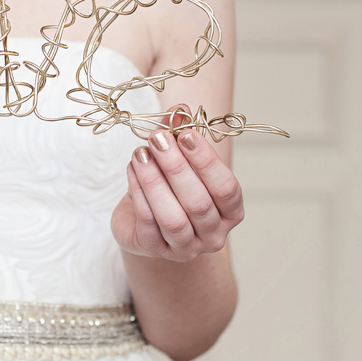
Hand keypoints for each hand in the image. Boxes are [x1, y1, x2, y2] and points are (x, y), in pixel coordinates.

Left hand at [111, 105, 243, 261]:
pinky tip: (132, 169)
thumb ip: (180, 134)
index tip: (185, 134)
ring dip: (154, 181)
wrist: (143, 219)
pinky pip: (148, 223)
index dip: (206, 161)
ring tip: (140, 153)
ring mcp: (185, 248)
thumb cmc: (170, 186)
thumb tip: (180, 110)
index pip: (226, 189)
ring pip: (173, 217)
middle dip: (176, 167)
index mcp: (230, 212)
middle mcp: (213, 235)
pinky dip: (138, 193)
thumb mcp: (178, 159)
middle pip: (198, 203)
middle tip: (157, 138)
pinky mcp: (155, 250)